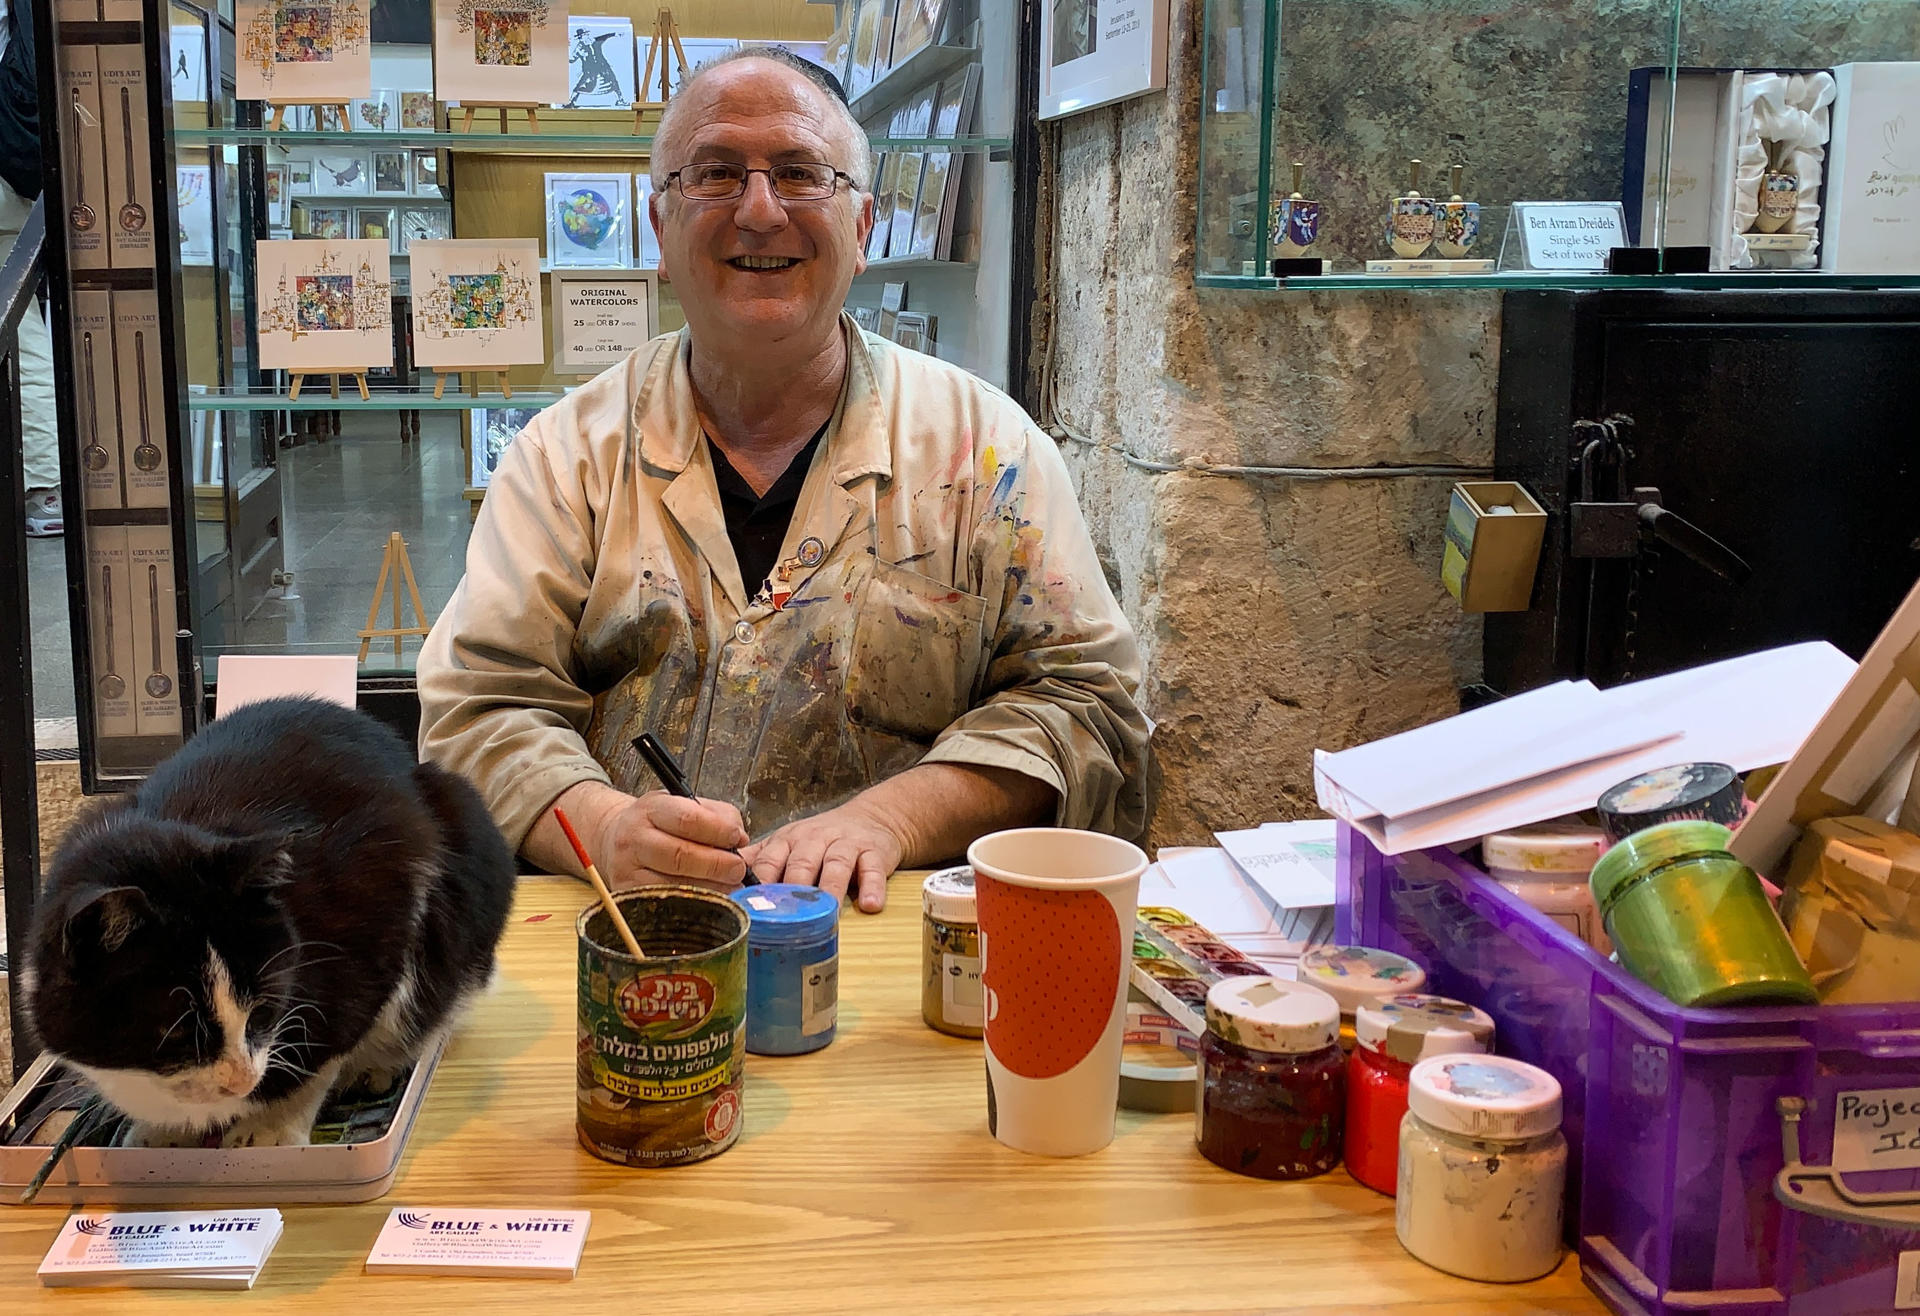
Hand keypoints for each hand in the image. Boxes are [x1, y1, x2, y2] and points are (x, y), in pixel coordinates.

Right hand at [570, 782, 748, 891]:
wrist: (617, 839)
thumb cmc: (661, 824)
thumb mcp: (686, 805)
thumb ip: (718, 816)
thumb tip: (739, 839)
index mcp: (652, 809)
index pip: (687, 820)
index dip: (718, 831)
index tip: (738, 839)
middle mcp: (634, 838)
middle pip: (680, 856)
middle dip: (717, 865)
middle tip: (739, 869)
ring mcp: (627, 869)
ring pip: (673, 884)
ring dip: (710, 888)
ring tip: (729, 886)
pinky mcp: (628, 895)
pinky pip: (666, 903)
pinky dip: (693, 903)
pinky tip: (710, 898)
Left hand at [741, 798, 902, 912]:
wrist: (873, 818)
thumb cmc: (822, 839)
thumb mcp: (787, 844)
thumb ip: (758, 861)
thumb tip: (719, 883)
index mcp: (787, 841)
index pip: (768, 862)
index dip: (757, 886)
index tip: (747, 909)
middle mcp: (814, 840)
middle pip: (800, 864)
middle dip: (792, 889)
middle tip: (784, 918)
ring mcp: (845, 845)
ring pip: (835, 866)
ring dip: (829, 890)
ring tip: (827, 914)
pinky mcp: (875, 852)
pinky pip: (873, 869)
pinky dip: (872, 887)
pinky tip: (871, 905)